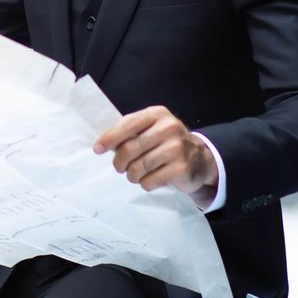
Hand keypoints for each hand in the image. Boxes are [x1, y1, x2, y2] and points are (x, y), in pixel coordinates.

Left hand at [94, 106, 216, 198]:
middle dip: (119, 162)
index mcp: (157, 114)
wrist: (200, 159)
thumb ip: (130, 133)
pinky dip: (144, 183)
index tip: (97, 149)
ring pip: (138, 166)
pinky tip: (149, 179)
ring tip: (134, 175)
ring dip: (131, 175)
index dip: (110, 138)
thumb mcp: (151, 130)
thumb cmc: (166, 143)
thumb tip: (102, 145)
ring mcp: (177, 147)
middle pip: (130, 148)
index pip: (127, 124)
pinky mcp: (181, 167)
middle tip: (120, 167)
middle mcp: (169, 127)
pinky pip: (150, 180)